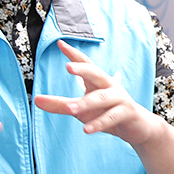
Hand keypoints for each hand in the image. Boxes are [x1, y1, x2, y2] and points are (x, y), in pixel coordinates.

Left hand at [34, 40, 161, 147]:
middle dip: (82, 69)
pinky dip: (99, 123)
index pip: (85, 63)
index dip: (73, 54)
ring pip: (101, 98)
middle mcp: (109, 85)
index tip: (59, 44)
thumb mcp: (81, 110)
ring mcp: (119, 98)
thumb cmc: (106, 113)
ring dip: (85, 103)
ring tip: (70, 109)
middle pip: (95, 73)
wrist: (137, 127)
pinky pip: (111, 117)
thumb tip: (36, 101)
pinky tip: (87, 129)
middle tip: (68, 67)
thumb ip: (60, 104)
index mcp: (97, 80)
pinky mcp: (127, 113)